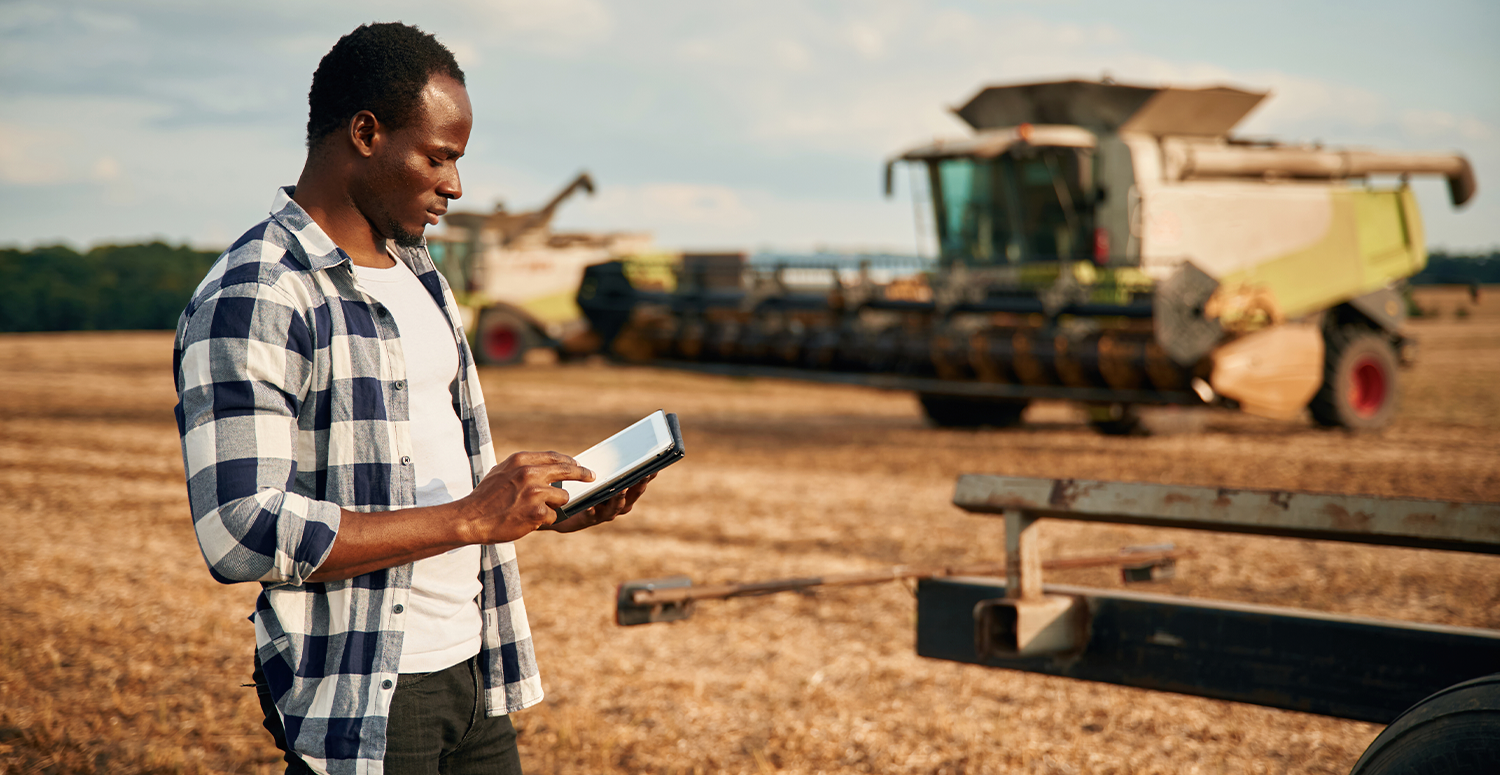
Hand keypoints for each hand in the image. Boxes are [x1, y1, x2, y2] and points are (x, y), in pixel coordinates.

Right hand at [460, 451, 593, 543]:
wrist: (470, 518)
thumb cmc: (486, 497)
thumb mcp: (501, 471)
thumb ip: (523, 467)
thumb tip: (547, 465)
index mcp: (521, 460)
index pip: (555, 457)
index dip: (570, 461)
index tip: (580, 465)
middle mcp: (529, 473)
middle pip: (568, 470)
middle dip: (582, 474)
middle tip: (592, 476)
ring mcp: (534, 492)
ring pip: (563, 497)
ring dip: (554, 506)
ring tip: (534, 510)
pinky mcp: (537, 512)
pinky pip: (554, 516)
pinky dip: (544, 520)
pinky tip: (528, 521)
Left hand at [545, 473, 655, 532]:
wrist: (562, 510)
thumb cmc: (584, 488)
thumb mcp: (598, 476)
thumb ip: (607, 467)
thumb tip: (618, 449)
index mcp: (623, 494)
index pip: (639, 484)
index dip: (648, 477)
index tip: (655, 466)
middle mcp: (618, 506)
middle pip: (632, 496)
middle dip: (639, 485)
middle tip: (644, 474)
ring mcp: (604, 514)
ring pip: (616, 507)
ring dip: (620, 497)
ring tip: (621, 487)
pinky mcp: (588, 520)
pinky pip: (591, 515)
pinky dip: (592, 509)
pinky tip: (591, 503)